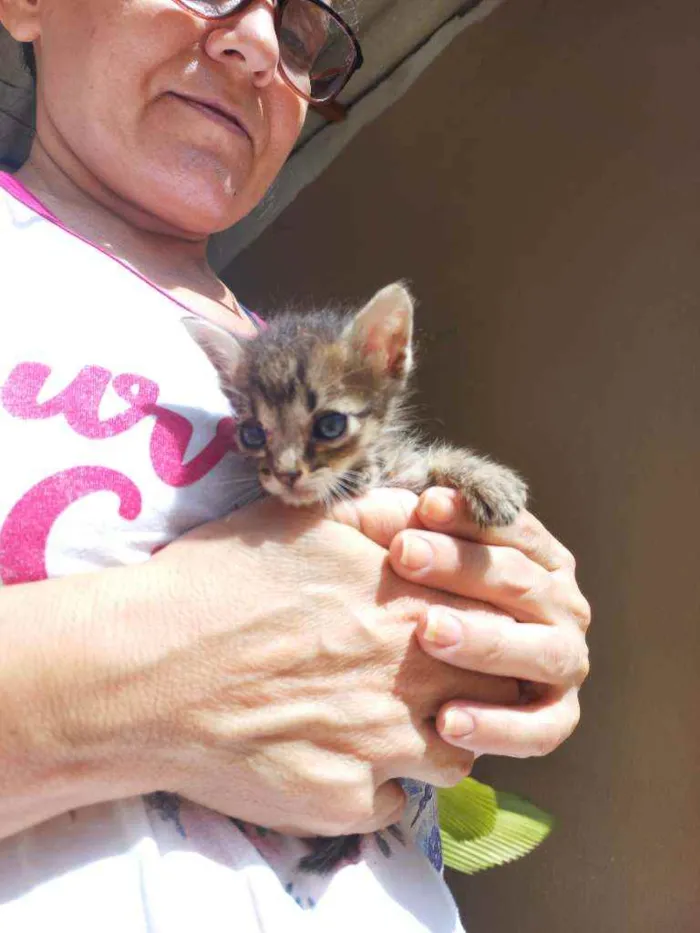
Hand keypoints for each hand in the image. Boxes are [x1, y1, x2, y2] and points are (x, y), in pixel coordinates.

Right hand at [142, 496, 521, 837]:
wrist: (145, 665)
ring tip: (386, 725)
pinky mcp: (344, 800)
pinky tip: (337, 761)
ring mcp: (382, 746)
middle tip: (427, 679)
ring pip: (454, 758)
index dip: (480, 628)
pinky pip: (391, 804)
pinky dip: (375, 786)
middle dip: (468, 687)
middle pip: (489, 692)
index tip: (451, 631)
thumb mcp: (302, 524)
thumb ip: (378, 517)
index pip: (495, 623)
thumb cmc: (215, 583)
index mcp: (406, 604)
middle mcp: (410, 677)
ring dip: (432, 742)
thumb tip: (421, 512)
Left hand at [332, 486, 589, 759]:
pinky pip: (539, 729)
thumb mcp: (406, 559)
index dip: (470, 517)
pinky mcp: (557, 718)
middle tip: (404, 555)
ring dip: (485, 641)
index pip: (512, 529)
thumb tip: (359, 508)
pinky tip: (445, 721)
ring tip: (428, 632)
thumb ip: (392, 528)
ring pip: (541, 650)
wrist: (433, 682)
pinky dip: (498, 726)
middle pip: (520, 580)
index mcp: (538, 558)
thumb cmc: (417, 600)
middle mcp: (562, 606)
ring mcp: (565, 661)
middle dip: (461, 566)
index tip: (423, 505)